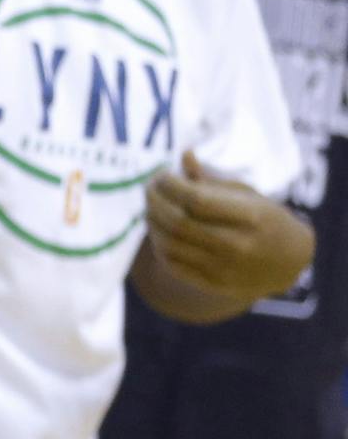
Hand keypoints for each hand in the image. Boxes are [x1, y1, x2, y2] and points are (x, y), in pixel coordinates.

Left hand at [146, 150, 313, 307]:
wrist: (288, 261)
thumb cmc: (264, 218)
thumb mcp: (247, 194)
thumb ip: (212, 180)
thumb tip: (184, 154)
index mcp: (250, 217)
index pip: (196, 200)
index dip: (170, 185)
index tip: (161, 174)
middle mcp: (237, 245)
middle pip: (178, 222)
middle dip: (154, 201)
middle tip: (149, 188)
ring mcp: (225, 268)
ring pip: (170, 245)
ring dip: (152, 222)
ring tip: (151, 208)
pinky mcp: (214, 284)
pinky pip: (173, 264)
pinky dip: (159, 244)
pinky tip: (159, 230)